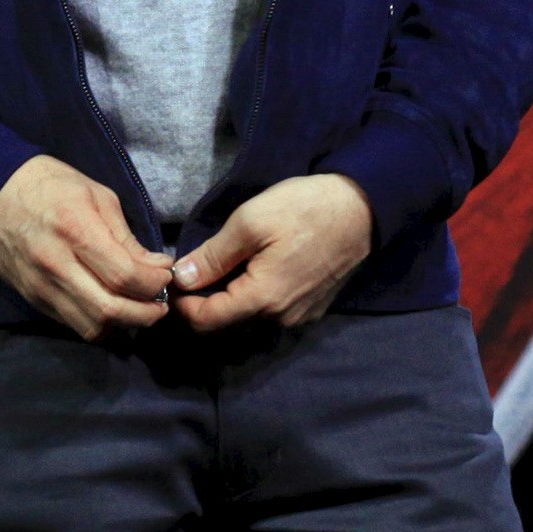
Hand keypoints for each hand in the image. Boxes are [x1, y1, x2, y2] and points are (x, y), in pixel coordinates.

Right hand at [0, 153, 174, 339]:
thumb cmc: (50, 185)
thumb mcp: (96, 195)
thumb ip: (126, 237)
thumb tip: (157, 268)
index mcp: (75, 229)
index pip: (125, 276)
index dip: (155, 284)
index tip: (165, 276)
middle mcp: (56, 264)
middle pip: (111, 310)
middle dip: (147, 314)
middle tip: (160, 304)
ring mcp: (41, 286)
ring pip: (93, 327)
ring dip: (124, 326)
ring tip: (138, 309)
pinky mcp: (33, 298)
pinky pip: (73, 325)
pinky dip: (99, 324)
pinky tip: (110, 308)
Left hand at [170, 173, 371, 331]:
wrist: (362, 209)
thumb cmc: (303, 210)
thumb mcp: (249, 223)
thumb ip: (213, 256)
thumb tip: (181, 279)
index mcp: (263, 300)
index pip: (206, 321)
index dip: (181, 304)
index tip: (170, 280)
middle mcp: (281, 319)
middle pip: (226, 322)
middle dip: (201, 301)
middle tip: (188, 269)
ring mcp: (300, 316)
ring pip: (248, 318)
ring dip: (226, 298)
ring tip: (214, 265)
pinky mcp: (312, 307)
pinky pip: (270, 311)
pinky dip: (250, 296)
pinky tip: (246, 268)